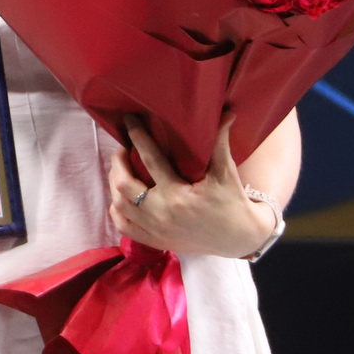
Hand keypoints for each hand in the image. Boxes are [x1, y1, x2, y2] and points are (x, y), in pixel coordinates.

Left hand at [106, 117, 278, 259]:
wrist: (239, 239)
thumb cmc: (232, 202)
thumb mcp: (226, 172)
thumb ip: (220, 142)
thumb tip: (226, 111)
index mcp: (178, 196)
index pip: (150, 160)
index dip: (138, 137)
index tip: (129, 121)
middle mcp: (162, 214)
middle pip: (124, 185)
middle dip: (118, 163)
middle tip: (122, 149)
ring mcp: (155, 231)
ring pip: (119, 206)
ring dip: (114, 184)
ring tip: (120, 169)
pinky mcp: (155, 241)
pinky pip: (123, 226)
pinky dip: (116, 210)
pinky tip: (120, 197)